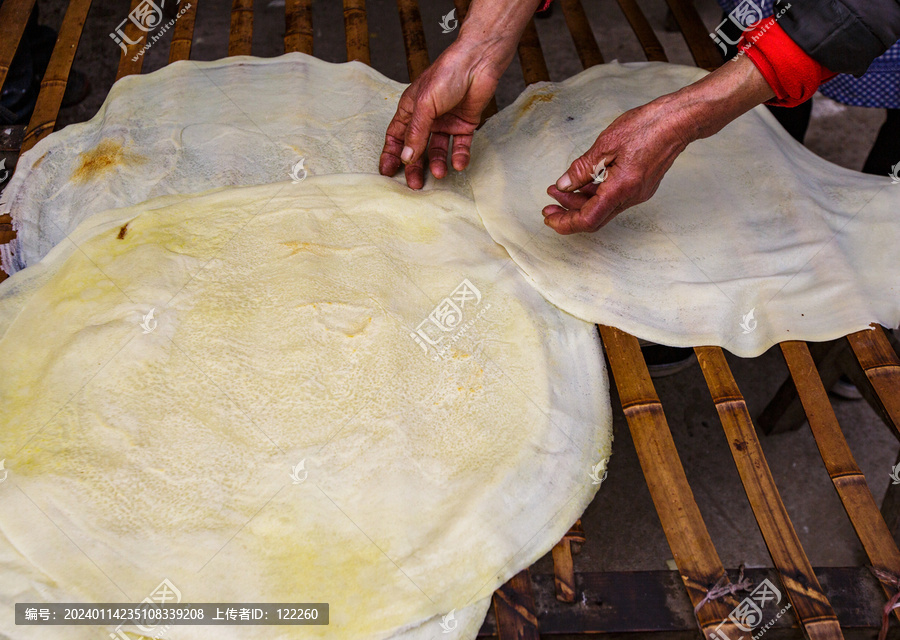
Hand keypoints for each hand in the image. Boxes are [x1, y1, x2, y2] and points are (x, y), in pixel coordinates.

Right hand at [379, 46, 499, 188]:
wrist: (478, 62)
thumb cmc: (447, 74)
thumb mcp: (425, 104)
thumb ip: (416, 132)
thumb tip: (406, 158)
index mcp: (411, 109)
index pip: (396, 136)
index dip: (391, 154)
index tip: (387, 172)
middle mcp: (427, 118)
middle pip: (416, 148)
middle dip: (415, 166)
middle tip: (414, 185)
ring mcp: (446, 122)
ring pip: (438, 149)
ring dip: (437, 163)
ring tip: (439, 174)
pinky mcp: (465, 125)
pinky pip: (460, 146)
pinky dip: (459, 156)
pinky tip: (459, 165)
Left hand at [543, 54, 775, 233]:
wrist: (679, 120)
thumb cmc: (646, 127)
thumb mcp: (606, 144)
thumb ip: (582, 168)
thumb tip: (564, 185)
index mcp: (621, 188)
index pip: (588, 219)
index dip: (565, 222)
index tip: (548, 216)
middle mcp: (631, 197)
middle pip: (594, 217)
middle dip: (568, 213)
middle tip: (548, 203)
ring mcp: (637, 193)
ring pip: (603, 208)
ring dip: (580, 202)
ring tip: (560, 189)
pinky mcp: (640, 186)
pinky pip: (612, 198)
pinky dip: (594, 194)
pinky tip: (582, 183)